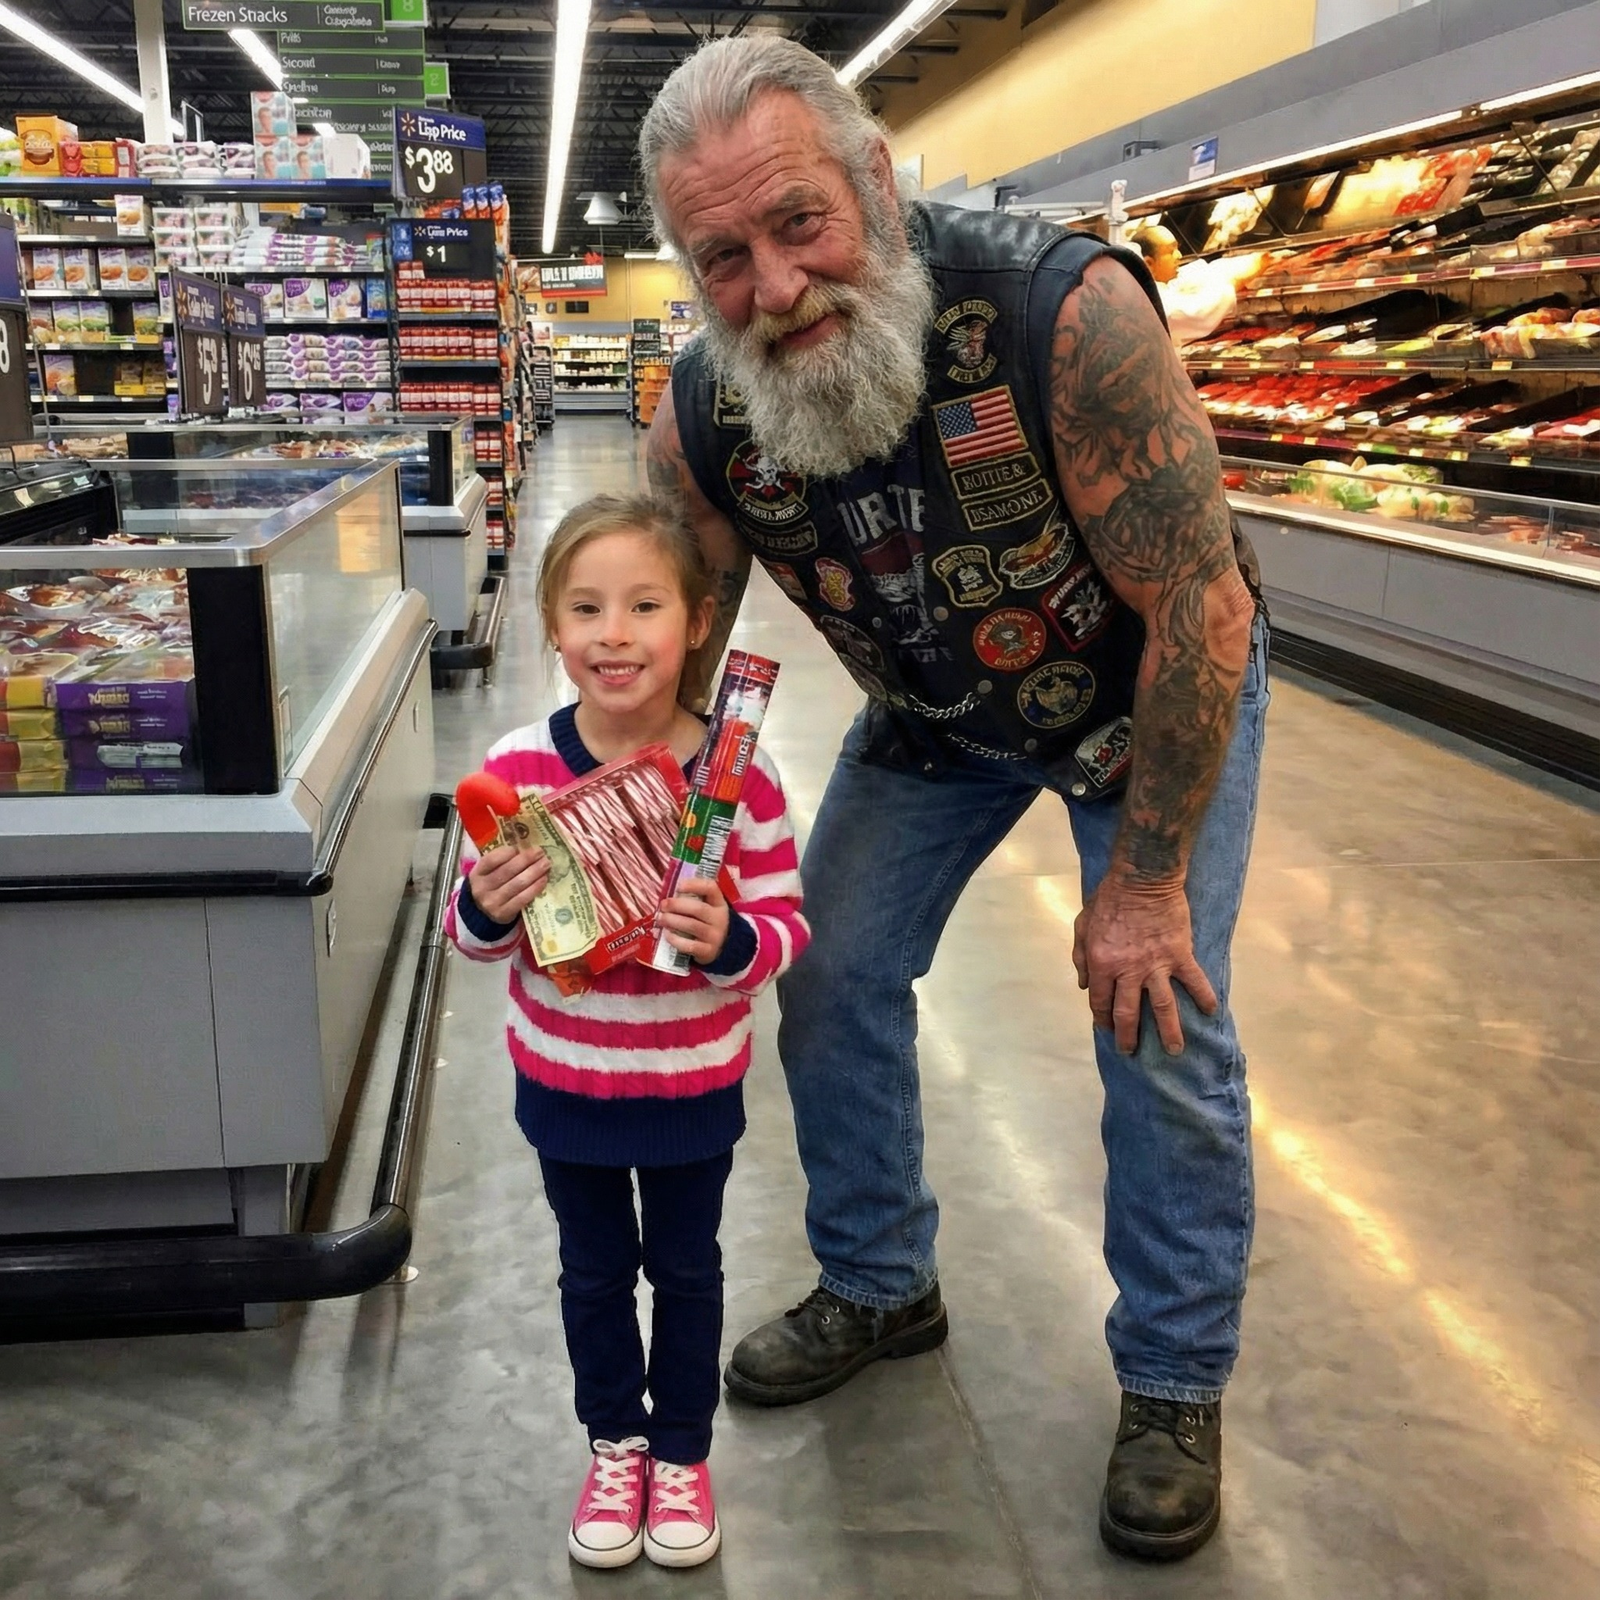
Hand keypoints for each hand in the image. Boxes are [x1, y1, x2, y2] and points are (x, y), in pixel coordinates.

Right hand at [467, 844, 549, 923]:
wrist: (486, 912)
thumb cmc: (492, 886)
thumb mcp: (490, 872)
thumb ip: (503, 861)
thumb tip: (526, 850)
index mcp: (477, 874)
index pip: (491, 860)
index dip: (507, 852)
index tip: (522, 847)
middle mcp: (481, 888)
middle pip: (507, 871)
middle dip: (526, 859)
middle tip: (541, 853)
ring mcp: (492, 902)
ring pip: (517, 884)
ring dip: (534, 872)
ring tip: (546, 864)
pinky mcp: (503, 914)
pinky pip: (522, 898)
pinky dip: (535, 888)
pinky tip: (543, 880)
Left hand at [657, 876, 729, 964]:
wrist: (721, 948)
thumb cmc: (706, 923)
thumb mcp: (707, 909)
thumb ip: (692, 900)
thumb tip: (668, 896)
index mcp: (719, 903)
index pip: (711, 888)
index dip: (694, 885)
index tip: (678, 886)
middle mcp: (719, 919)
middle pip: (698, 908)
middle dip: (677, 905)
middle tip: (663, 905)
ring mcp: (714, 936)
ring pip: (692, 926)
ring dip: (672, 921)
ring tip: (660, 919)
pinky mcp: (708, 951)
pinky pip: (689, 945)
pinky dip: (675, 939)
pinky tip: (666, 934)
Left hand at [1072, 872, 1216, 1055]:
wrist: (1142, 878)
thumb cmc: (1108, 900)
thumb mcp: (1082, 926)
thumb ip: (1080, 958)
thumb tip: (1085, 986)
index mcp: (1102, 964)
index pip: (1100, 1001)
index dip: (1101, 1019)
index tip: (1105, 1030)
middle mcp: (1128, 970)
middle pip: (1128, 1013)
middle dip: (1128, 1037)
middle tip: (1130, 1051)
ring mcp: (1156, 965)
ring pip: (1163, 1007)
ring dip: (1169, 1032)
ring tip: (1174, 1050)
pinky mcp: (1180, 955)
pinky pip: (1194, 981)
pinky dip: (1204, 997)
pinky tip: (1211, 1011)